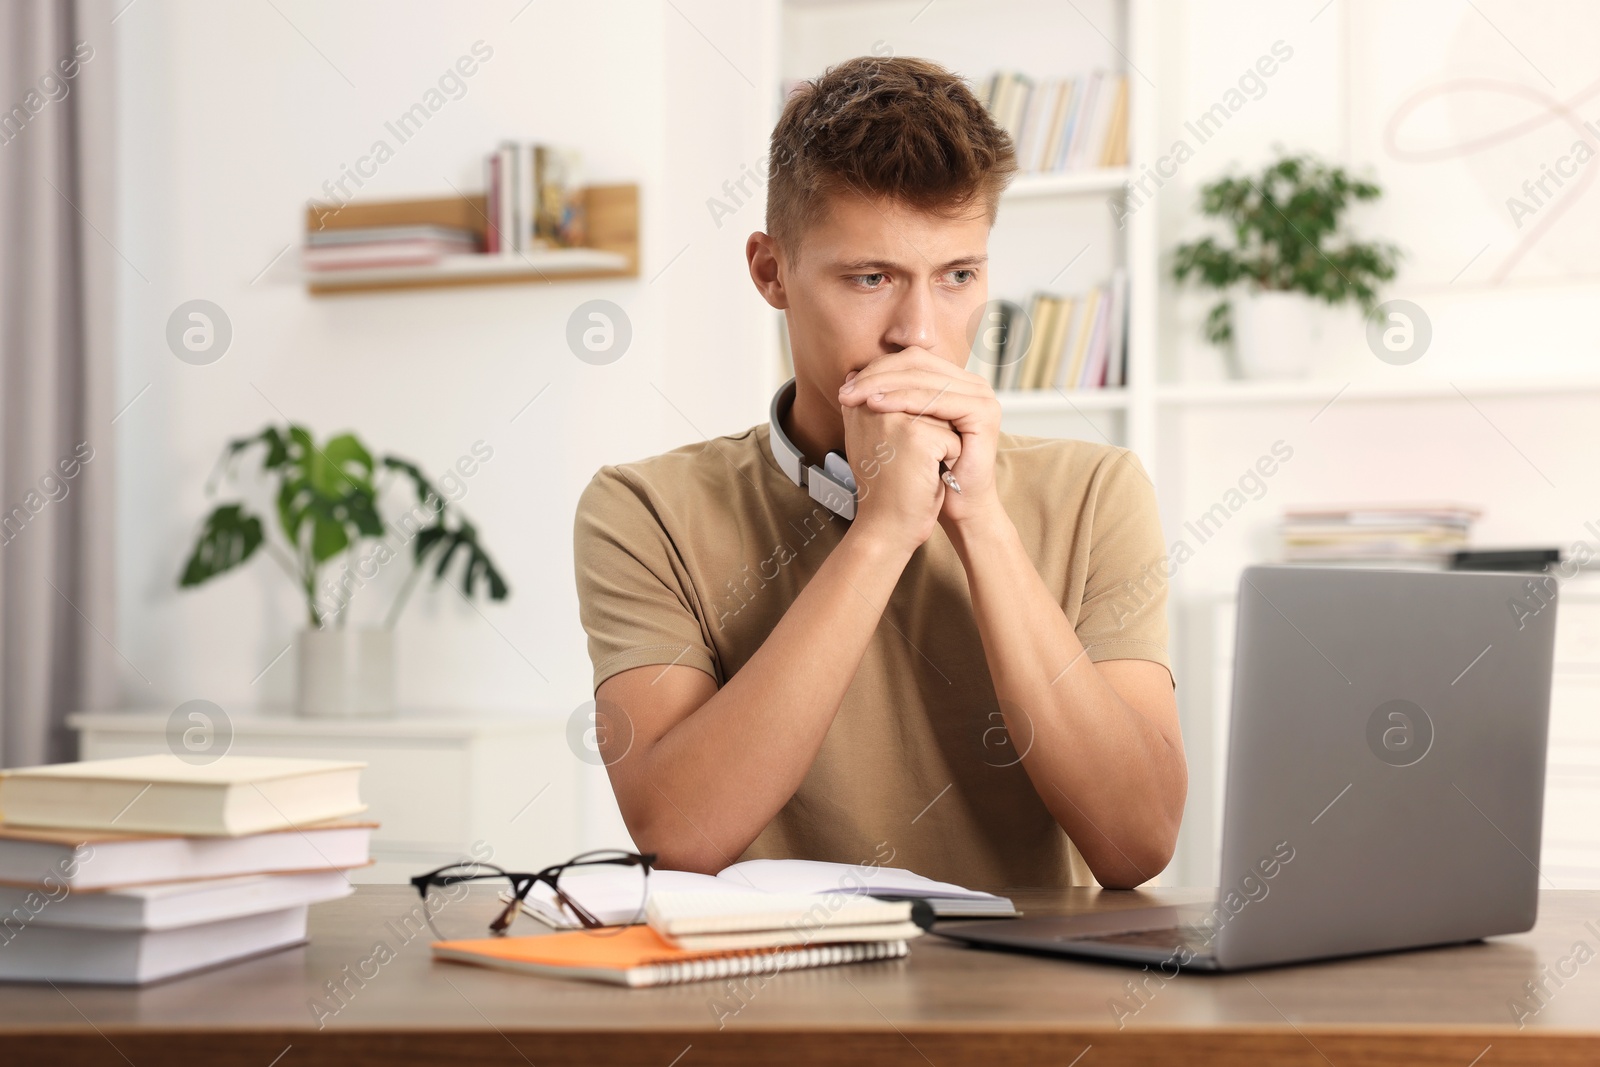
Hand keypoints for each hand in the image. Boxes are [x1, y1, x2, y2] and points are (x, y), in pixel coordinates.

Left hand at [839, 350, 1003, 530]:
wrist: (957, 506)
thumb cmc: (927, 471)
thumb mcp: (900, 428)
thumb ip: (883, 398)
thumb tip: (851, 374)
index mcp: (956, 381)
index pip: (912, 361)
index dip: (877, 370)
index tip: (846, 388)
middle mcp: (972, 383)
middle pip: (918, 365)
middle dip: (877, 376)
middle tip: (846, 392)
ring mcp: (982, 395)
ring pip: (924, 379)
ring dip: (884, 385)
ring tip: (855, 398)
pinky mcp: (984, 411)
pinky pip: (937, 399)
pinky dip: (904, 400)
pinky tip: (877, 406)